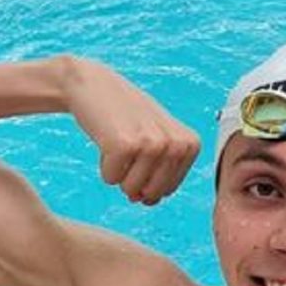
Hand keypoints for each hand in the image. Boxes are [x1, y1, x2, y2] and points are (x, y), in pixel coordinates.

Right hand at [60, 56, 200, 205]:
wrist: (95, 86)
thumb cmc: (127, 117)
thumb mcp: (156, 142)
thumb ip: (160, 178)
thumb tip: (143, 200)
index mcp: (190, 145)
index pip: (167, 191)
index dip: (147, 176)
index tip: (142, 146)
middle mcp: (176, 144)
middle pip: (151, 194)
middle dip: (133, 178)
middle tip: (129, 146)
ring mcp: (152, 144)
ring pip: (130, 189)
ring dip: (118, 171)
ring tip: (119, 141)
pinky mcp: (125, 145)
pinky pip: (111, 179)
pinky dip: (104, 166)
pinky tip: (107, 139)